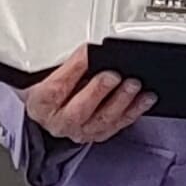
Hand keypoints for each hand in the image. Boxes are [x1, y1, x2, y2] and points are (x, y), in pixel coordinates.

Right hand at [20, 47, 152, 146]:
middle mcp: (60, 122)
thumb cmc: (48, 91)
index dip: (73, 69)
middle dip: (98, 91)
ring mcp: (80, 131)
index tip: (87, 51)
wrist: (49, 114)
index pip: (55, 88)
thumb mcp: (45, 75)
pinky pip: (118, 124)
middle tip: (113, 75)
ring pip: (103, 120)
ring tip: (133, 85)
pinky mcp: (99, 134)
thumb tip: (91, 52)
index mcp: (41, 104)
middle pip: (80, 110)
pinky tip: (145, 98)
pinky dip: (134, 111)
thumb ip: (65, 65)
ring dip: (121, 101)